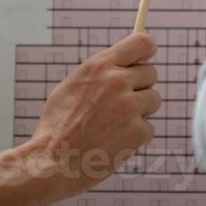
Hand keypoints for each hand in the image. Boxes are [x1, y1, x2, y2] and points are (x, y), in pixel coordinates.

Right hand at [23, 31, 160, 199]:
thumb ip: (100, 73)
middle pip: (151, 73)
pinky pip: (148, 128)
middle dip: (140, 87)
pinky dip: (135, 137)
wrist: (52, 163)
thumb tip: (125, 65)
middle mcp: (117, 81)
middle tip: (122, 104)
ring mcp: (129, 106)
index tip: (147, 58)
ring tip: (114, 125)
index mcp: (100, 65)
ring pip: (153, 100)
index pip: (141, 43)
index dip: (147, 50)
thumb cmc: (58, 127)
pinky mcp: (137, 131)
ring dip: (140, 112)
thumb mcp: (72, 86)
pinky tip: (114, 143)